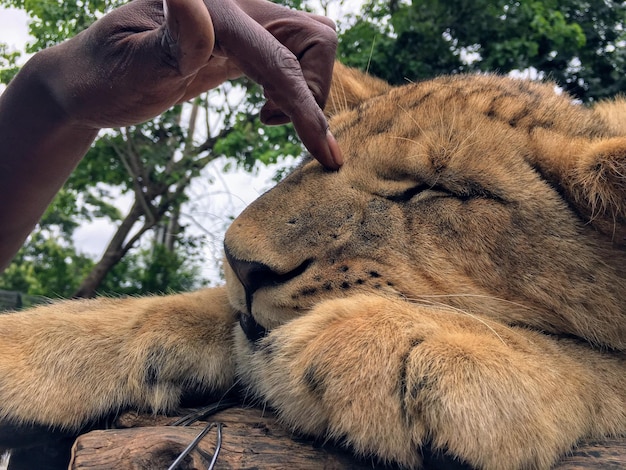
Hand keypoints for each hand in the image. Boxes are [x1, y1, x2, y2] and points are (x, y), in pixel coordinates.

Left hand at [44, 0, 341, 167]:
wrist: (91, 79)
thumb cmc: (103, 75)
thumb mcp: (131, 63)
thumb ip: (172, 38)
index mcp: (215, 10)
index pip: (281, 61)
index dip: (308, 109)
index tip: (328, 157)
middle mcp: (236, 9)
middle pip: (315, 38)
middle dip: (314, 89)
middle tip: (276, 126)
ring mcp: (242, 26)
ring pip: (310, 47)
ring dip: (306, 89)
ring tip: (267, 119)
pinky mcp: (242, 45)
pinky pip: (292, 59)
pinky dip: (295, 89)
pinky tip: (266, 110)